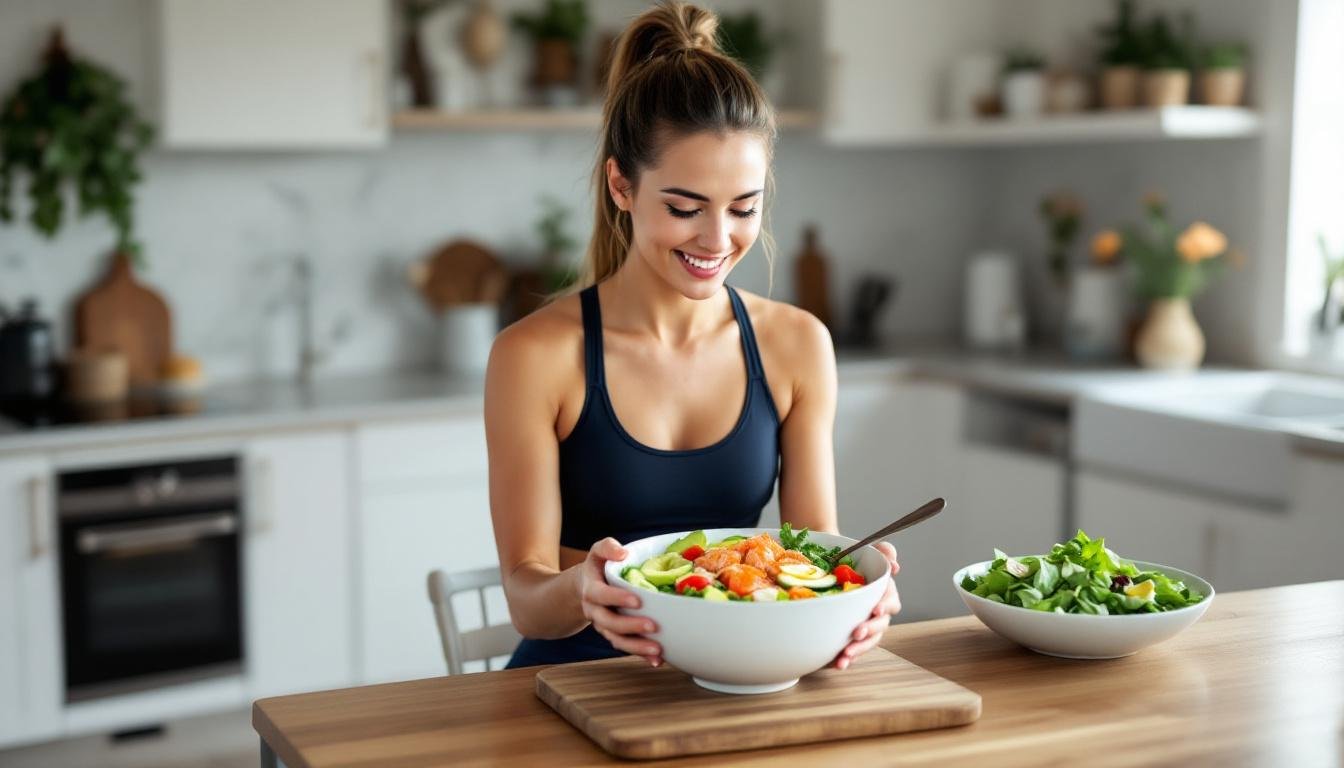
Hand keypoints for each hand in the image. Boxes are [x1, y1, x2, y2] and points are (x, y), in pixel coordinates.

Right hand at [577, 537, 663, 666]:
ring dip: (637, 647)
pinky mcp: (614, 635)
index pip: (601, 595)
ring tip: (657, 650)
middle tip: (653, 626)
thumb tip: (623, 553)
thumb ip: (607, 548)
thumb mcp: (597, 552)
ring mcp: (604, 626)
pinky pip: (626, 647)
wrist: (584, 588)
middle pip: (609, 622)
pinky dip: (640, 655)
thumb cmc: (597, 568)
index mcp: (591, 590)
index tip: (636, 600)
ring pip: (617, 640)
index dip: (617, 598)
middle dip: (631, 626)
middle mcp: (595, 611)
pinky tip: (657, 660)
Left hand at [832, 542, 900, 669]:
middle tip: (856, 633)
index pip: (891, 603)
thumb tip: (895, 565)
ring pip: (867, 643)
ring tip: (845, 656)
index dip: (885, 606)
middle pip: (879, 627)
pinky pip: (852, 652)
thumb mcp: (870, 551)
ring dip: (858, 651)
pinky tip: (836, 664)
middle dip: (869, 631)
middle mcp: (877, 615)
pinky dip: (845, 659)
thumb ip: (885, 553)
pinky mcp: (852, 639)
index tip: (875, 610)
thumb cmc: (856, 560)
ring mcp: (865, 628)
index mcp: (884, 595)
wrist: (832, 567)